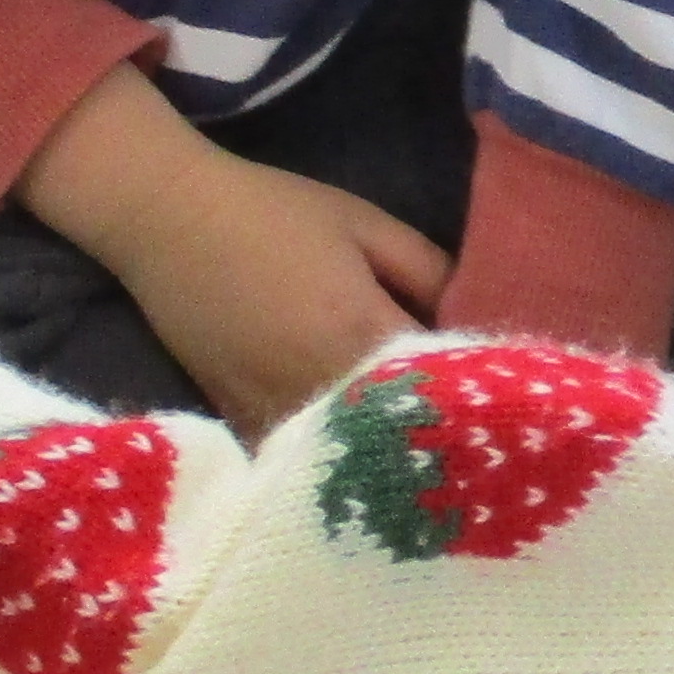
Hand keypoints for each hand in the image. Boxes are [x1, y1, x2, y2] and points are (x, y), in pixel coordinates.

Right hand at [22, 70, 444, 440]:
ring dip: (391, 455)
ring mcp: (277, 412)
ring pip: (354, 457)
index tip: (506, 394)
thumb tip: (472, 319)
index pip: (442, 380)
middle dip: (441, 431)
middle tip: (481, 432)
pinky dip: (336, 461)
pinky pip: (304, 460)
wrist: (167, 221)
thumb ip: (429, 270)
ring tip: (430, 450)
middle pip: (402, 434)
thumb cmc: (273, 212)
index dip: (478, 388)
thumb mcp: (366, 224)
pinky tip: (361, 456)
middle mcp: (320, 385)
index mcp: (358, 329)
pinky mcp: (242, 423)